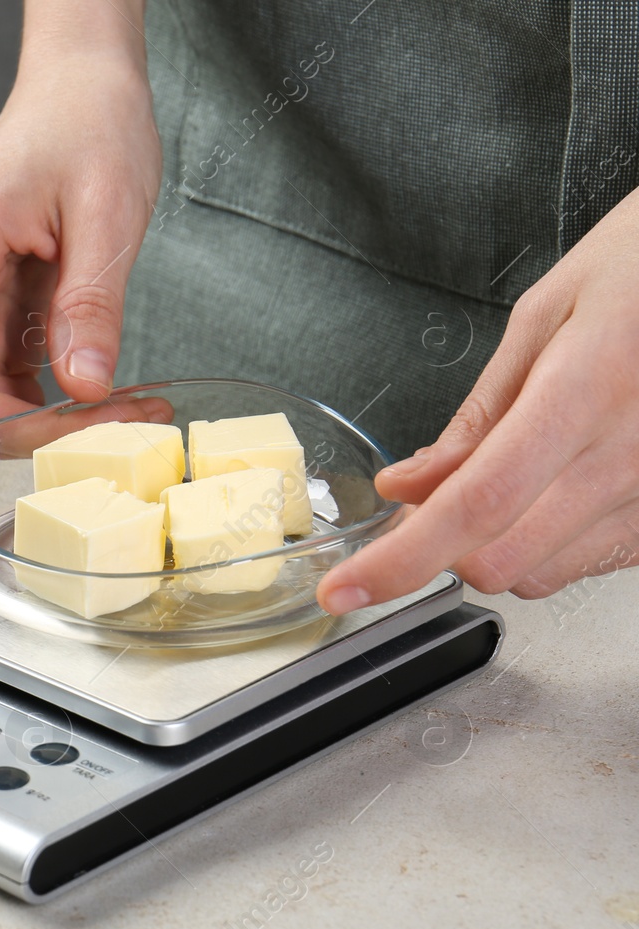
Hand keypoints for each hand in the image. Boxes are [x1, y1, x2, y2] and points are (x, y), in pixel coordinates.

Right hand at [0, 15, 167, 459]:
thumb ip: (93, 299)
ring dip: (42, 421)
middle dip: (14, 425)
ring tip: (124, 413)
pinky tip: (104, 398)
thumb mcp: (108, 207)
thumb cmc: (89, 124)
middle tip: (101, 432)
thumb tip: (85, 384)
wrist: (86, 90)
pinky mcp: (2, 313)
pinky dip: (53, 402)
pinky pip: (10, 377)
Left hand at [317, 187, 638, 613]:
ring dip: (493, 546)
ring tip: (504, 476)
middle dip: (441, 548)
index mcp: (585, 394)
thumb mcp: (549, 314)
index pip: (476, 506)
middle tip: (423, 501)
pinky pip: (590, 562)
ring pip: (542, 573)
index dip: (399, 559)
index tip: (345, 588)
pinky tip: (551, 488)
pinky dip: (544, 542)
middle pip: (501, 561)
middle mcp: (630, 458)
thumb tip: (406, 486)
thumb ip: (476, 414)